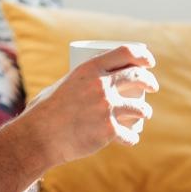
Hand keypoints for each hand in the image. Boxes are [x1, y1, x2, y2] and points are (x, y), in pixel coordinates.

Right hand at [13, 43, 157, 165]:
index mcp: (89, 69)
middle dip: (150, 81)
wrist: (38, 137)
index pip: (125, 52)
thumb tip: (94, 82)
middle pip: (137, 77)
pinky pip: (129, 134)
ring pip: (140, 108)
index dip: (142, 55)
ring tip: (145, 114)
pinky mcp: (108, 130)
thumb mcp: (62, 86)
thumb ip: (81, 83)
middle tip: (152, 86)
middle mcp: (101, 85)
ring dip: (145, 111)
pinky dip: (130, 137)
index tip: (149, 61)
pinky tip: (130, 138)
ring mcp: (106, 108)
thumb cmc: (44, 112)